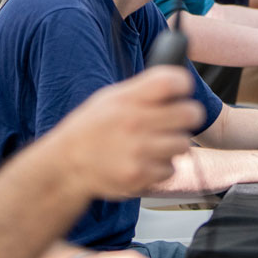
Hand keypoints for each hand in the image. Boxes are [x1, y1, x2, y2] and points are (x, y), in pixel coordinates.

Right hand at [45, 66, 203, 200]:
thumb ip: (142, 90)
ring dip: (174, 144)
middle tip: (176, 120)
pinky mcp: (140, 176)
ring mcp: (138, 151)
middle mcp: (134, 123)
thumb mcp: (110, 98)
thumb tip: (179, 82)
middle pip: (190, 113)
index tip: (180, 91)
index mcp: (127, 99)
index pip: (172, 81)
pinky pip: (170, 168)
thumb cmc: (91, 128)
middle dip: (187, 116)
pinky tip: (145, 161)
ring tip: (155, 143)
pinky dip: (161, 167)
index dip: (182, 84)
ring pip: (183, 144)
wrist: (67, 165)